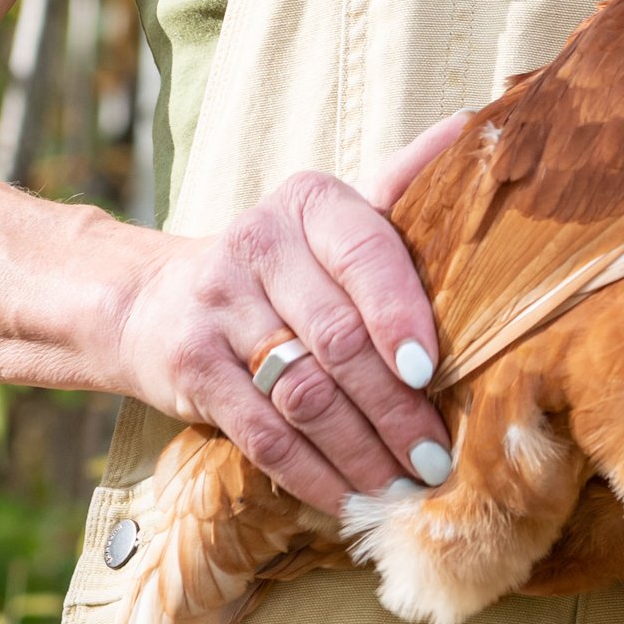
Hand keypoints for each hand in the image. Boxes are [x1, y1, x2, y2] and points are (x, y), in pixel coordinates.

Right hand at [109, 113, 472, 510]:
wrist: (151, 300)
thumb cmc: (276, 266)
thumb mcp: (328, 221)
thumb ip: (398, 190)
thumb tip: (471, 125)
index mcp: (307, 203)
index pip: (365, 254)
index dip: (401, 316)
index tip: (432, 371)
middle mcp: (256, 244)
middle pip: (338, 339)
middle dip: (395, 408)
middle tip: (436, 456)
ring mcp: (217, 308)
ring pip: (305, 394)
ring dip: (361, 451)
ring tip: (403, 486)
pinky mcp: (191, 368)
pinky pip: (262, 433)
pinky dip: (311, 474)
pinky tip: (347, 497)